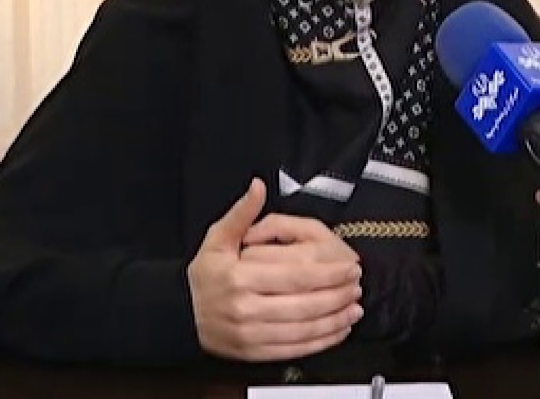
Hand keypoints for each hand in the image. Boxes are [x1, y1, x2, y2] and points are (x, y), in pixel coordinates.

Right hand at [187, 178, 363, 361]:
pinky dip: (320, 342)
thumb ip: (242, 214)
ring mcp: (250, 334)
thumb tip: (258, 186)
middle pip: (303, 304)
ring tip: (354, 308)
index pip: (295, 276)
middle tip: (357, 286)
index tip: (351, 267)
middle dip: (337, 296)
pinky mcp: (254, 353)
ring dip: (334, 320)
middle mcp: (246, 308)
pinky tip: (337, 330)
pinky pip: (294, 349)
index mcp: (240, 278)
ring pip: (302, 329)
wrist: (181, 315)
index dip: (328, 273)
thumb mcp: (217, 240)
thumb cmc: (205, 276)